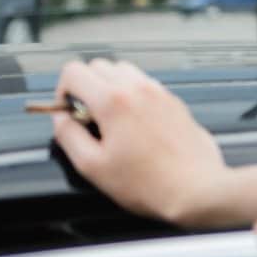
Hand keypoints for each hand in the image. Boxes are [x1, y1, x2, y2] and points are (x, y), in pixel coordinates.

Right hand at [48, 58, 231, 225]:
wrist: (196, 190)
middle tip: (89, 120)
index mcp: (113, 101)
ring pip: (122, 71)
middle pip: (97, 66)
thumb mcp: (93, 167)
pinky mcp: (173, 101)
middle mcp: (136, 88)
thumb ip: (68, 136)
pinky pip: (144, 85)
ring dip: (110, 88)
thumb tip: (60, 119)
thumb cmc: (148, 184)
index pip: (73, 71)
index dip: (62, 91)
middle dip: (86, 88)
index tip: (68, 113)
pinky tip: (135, 126)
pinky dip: (132, 96)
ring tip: (113, 122)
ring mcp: (158, 92)